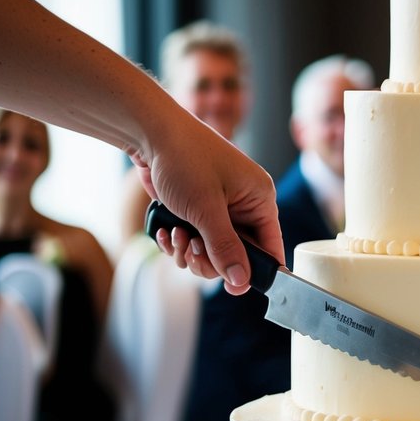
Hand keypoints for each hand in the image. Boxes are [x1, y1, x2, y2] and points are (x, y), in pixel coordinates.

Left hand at [137, 112, 280, 295]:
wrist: (149, 132)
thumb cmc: (185, 159)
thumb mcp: (206, 210)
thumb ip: (225, 249)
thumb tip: (241, 282)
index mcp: (259, 199)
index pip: (270, 246)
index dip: (255, 270)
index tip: (234, 288)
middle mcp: (244, 205)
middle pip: (238, 254)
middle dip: (211, 259)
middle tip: (192, 253)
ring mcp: (220, 207)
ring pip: (213, 250)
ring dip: (190, 251)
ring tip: (174, 235)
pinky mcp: (197, 209)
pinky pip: (195, 240)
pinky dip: (178, 241)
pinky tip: (164, 230)